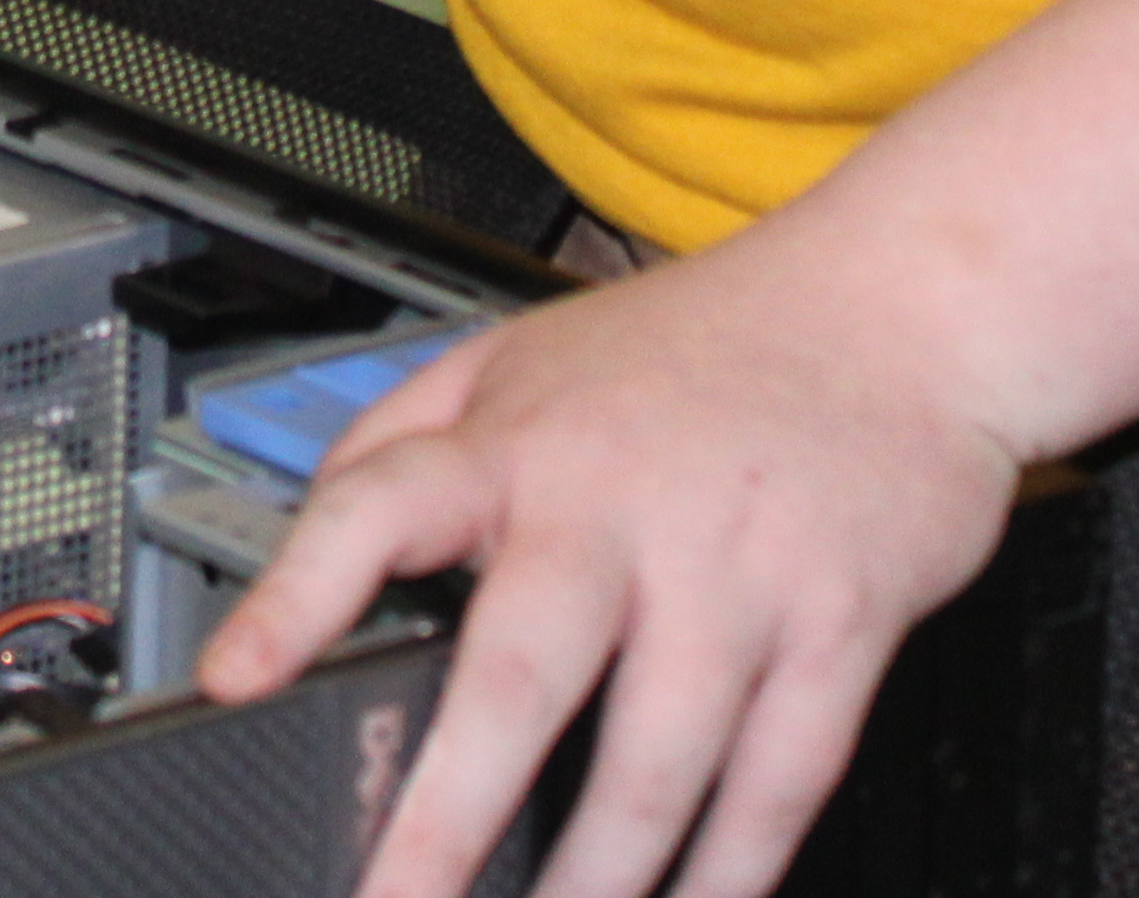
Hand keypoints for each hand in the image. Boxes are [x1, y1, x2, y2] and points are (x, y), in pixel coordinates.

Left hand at [196, 233, 1032, 897]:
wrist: (905, 299)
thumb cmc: (705, 345)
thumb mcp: (522, 355)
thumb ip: (406, 438)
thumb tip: (304, 539)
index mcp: (520, 442)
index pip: (380, 505)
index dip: (295, 593)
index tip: (232, 682)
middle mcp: (620, 508)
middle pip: (521, 675)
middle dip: (450, 813)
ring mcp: (737, 571)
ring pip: (655, 761)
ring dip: (595, 879)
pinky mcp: (842, 623)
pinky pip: (780, 778)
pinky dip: (733, 870)